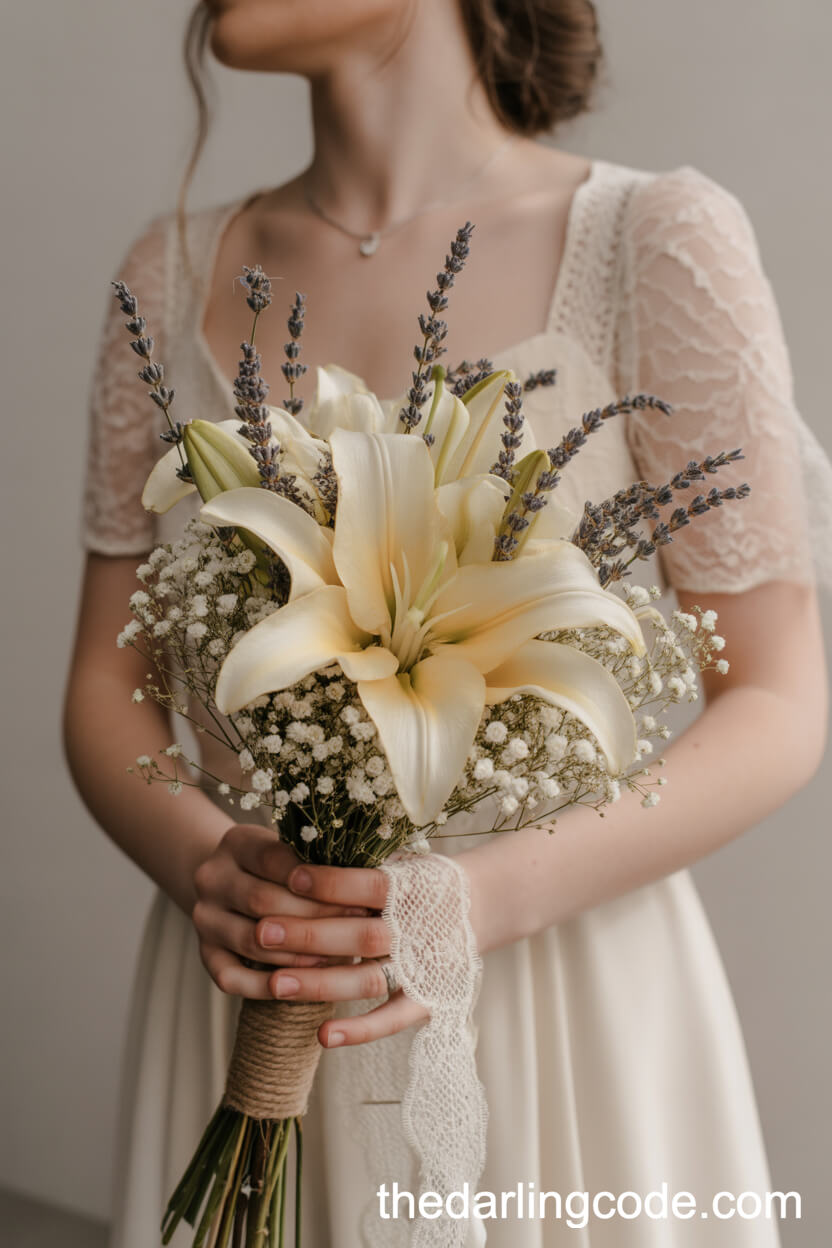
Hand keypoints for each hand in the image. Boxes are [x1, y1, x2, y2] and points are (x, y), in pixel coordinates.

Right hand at [192, 823, 369, 999]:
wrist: (235, 885)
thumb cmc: (285, 868)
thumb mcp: (296, 850)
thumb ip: (321, 860)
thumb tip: (373, 878)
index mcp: (237, 843)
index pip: (276, 858)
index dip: (318, 880)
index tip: (360, 896)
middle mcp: (212, 877)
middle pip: (263, 900)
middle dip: (316, 918)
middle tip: (358, 930)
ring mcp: (204, 918)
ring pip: (251, 941)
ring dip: (298, 954)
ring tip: (340, 960)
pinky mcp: (205, 954)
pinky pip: (233, 978)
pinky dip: (268, 986)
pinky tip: (303, 987)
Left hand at [252, 853, 430, 1048]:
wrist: (480, 906)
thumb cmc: (421, 879)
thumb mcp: (402, 859)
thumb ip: (362, 862)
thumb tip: (301, 852)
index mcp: (417, 887)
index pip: (371, 886)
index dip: (331, 883)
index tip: (289, 877)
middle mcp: (423, 929)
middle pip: (362, 936)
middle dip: (310, 935)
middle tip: (263, 932)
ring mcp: (426, 967)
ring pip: (370, 980)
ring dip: (321, 984)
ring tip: (274, 984)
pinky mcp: (429, 1000)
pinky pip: (393, 1019)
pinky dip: (360, 1031)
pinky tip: (321, 1035)